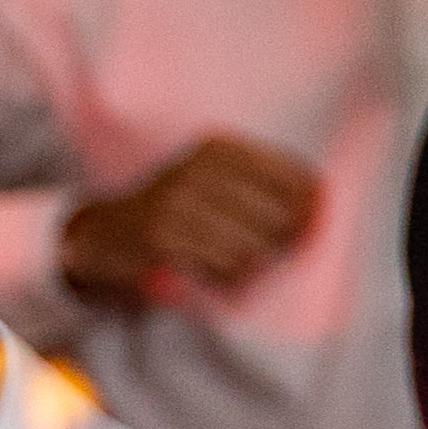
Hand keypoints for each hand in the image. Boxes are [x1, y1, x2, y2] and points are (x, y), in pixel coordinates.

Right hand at [62, 134, 322, 306]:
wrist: (106, 232)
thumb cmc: (180, 212)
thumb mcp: (218, 185)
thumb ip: (269, 190)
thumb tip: (321, 210)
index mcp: (221, 148)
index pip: (298, 178)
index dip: (313, 211)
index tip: (305, 230)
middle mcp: (200, 165)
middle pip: (282, 216)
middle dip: (284, 244)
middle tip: (270, 254)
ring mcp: (177, 197)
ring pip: (254, 245)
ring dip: (254, 265)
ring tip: (238, 265)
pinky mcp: (162, 234)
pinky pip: (223, 266)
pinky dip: (229, 280)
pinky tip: (216, 276)